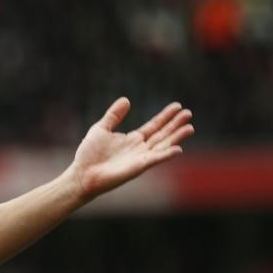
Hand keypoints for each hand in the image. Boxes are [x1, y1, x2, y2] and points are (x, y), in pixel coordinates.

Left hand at [70, 97, 193, 201]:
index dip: (165, 116)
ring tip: (189, 127)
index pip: (154, 126)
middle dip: (175, 124)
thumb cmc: (89, 153)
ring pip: (163, 145)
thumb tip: (127, 100)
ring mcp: (141, 158)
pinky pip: (155, 159)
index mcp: (133, 139)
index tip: (177, 106)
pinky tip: (178, 148)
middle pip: (162, 134)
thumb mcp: (101, 128)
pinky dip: (166, 154)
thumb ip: (114, 115)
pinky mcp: (138, 167)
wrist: (82, 173)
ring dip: (176, 137)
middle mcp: (140, 148)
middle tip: (188, 113)